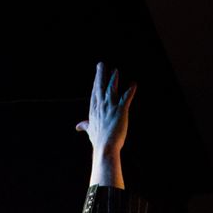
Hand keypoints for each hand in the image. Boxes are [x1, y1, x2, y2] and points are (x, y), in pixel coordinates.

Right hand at [78, 63, 135, 186]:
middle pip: (100, 86)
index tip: (97, 74)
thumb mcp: (90, 132)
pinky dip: (131, 90)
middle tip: (101, 64)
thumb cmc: (98, 141)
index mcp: (94, 110)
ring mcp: (110, 107)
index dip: (96, 82)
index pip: (94, 93)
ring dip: (114, 78)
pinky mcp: (121, 110)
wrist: (105, 148)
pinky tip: (134, 84)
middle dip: (101, 74)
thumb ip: (85, 126)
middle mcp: (101, 106)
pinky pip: (126, 97)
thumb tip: (78, 126)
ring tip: (116, 70)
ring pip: (112, 88)